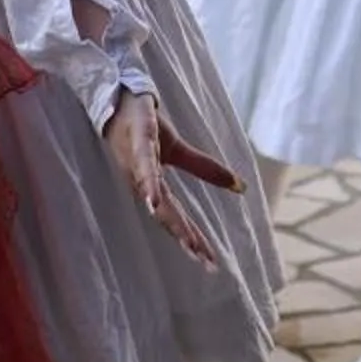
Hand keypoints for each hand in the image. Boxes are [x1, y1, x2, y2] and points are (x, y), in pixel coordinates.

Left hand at [104, 93, 237, 269]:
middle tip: (204, 261)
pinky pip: (144, 166)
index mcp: (153, 187)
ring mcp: (137, 163)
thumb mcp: (179, 151)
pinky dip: (149, 185)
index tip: (211, 264)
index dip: (193, 241)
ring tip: (186, 241)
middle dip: (186, 238)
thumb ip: (206, 170)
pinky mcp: (138, 141)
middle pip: (167, 215)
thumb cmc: (144, 128)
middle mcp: (142, 182)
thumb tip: (240, 186)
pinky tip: (153, 201)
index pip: (177, 219)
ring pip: (155, 197)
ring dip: (169, 219)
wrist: (120, 98)